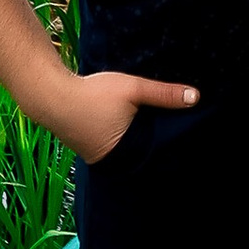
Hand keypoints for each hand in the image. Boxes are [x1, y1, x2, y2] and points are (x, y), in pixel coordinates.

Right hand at [48, 68, 197, 164]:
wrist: (51, 95)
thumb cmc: (94, 93)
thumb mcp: (133, 89)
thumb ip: (163, 94)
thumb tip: (196, 97)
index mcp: (124, 153)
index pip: (153, 154)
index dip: (166, 146)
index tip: (181, 141)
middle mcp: (108, 160)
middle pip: (138, 154)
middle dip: (151, 144)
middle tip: (169, 132)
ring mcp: (94, 155)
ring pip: (122, 149)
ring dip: (133, 139)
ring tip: (148, 127)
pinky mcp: (84, 146)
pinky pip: (108, 145)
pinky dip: (117, 135)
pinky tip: (122, 124)